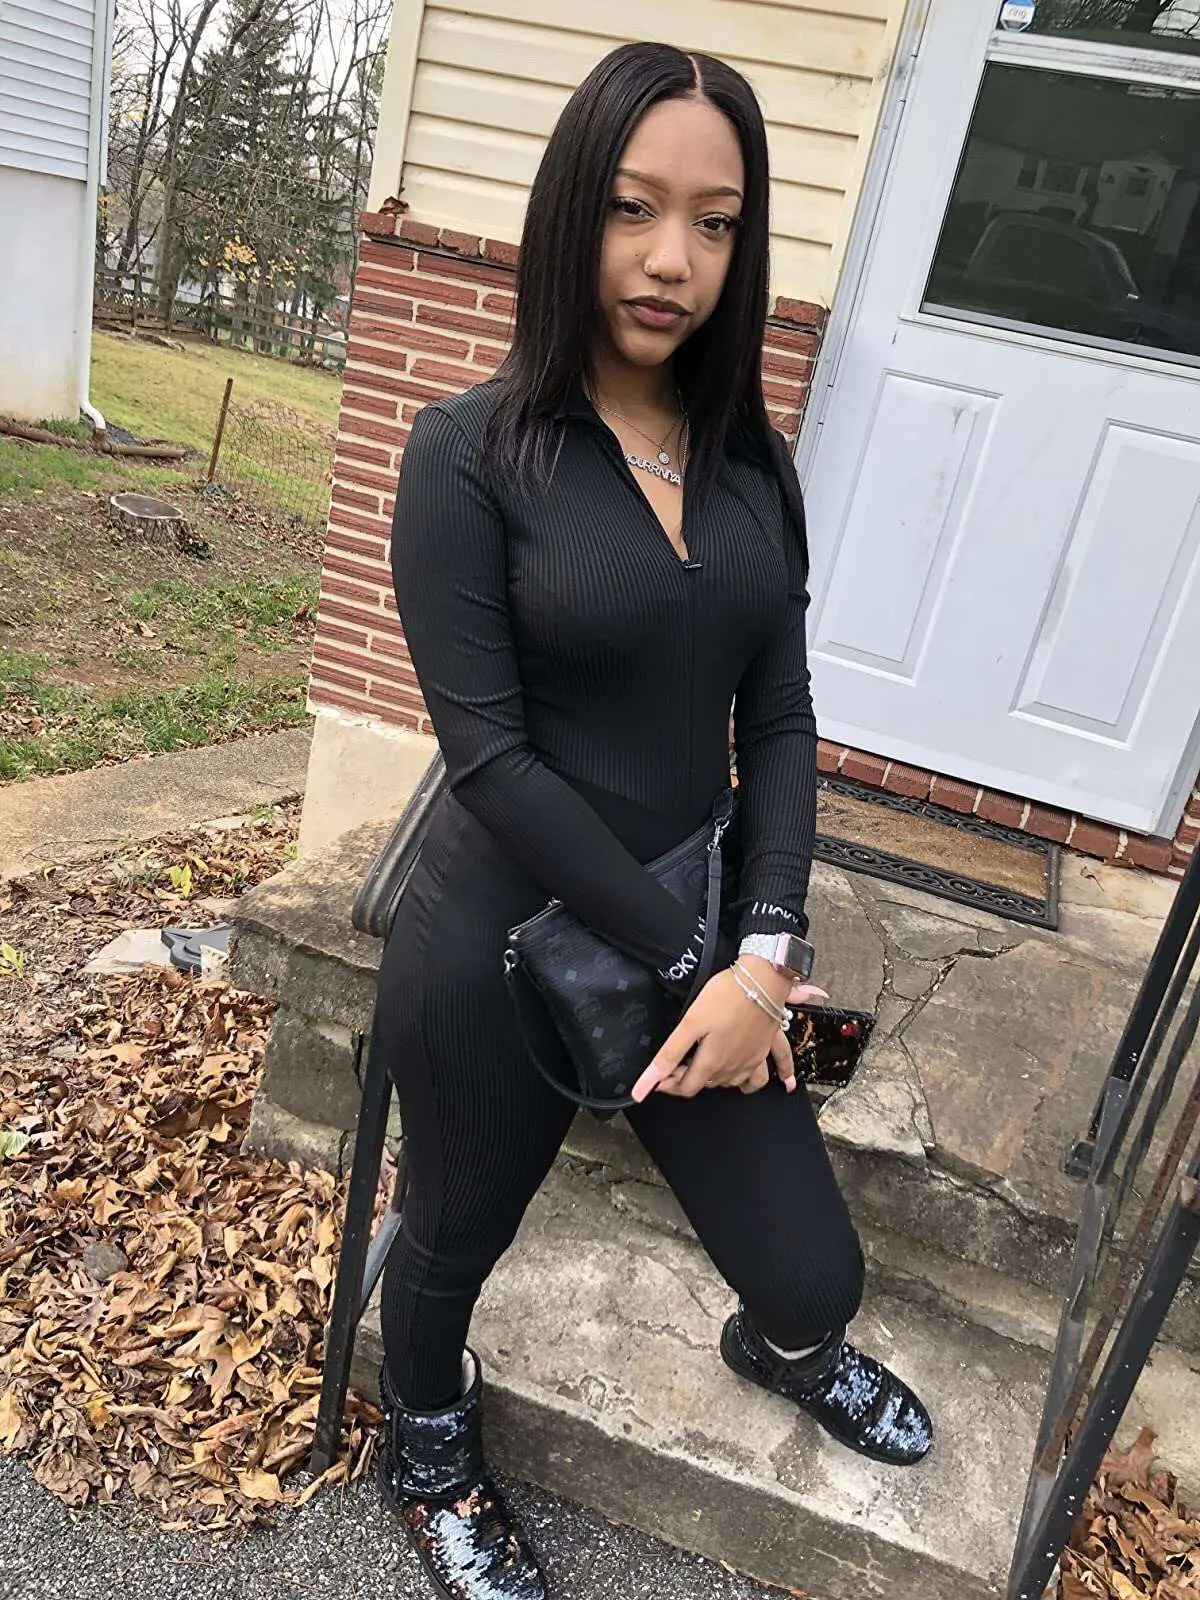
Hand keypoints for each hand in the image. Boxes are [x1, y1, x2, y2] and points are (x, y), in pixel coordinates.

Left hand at [631, 959, 827, 1100]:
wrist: (761, 978)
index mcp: (712, 1063)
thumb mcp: (688, 1025)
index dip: (669, 1084)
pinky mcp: (769, 1047)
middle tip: (678, 1061)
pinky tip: (784, 1085)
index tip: (659, 1074)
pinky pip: (778, 1067)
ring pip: (736, 1082)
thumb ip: (667, 1056)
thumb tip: (643, 1087)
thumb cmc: (724, 997)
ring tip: (708, 1068)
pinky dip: (782, 1077)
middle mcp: (734, 1068)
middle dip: (690, 1076)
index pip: (686, 1088)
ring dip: (720, 1079)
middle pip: (708, 1084)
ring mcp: (754, 1059)